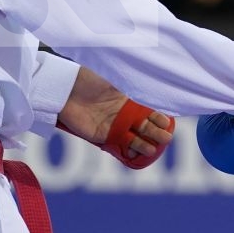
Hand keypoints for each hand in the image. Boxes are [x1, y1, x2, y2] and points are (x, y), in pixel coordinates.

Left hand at [57, 66, 174, 167]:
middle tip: (166, 138)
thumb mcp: (114, 79)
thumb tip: (151, 85)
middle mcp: (122, 114)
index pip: (149, 110)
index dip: (158, 117)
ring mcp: (113, 125)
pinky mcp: (102, 136)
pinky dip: (128, 150)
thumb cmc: (90, 79)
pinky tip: (137, 153)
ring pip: (134, 138)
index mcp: (128, 99)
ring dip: (144, 144)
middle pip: (144, 126)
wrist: (66, 88)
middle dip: (156, 132)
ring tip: (153, 149)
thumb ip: (132, 86)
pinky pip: (118, 144)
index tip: (167, 122)